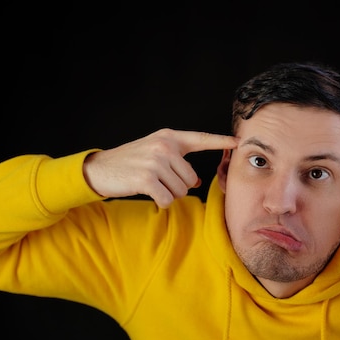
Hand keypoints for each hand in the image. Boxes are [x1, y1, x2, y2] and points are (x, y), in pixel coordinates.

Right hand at [83, 128, 236, 207]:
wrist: (100, 169)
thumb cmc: (130, 162)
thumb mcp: (154, 154)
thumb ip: (177, 162)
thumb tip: (197, 180)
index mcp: (169, 137)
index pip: (200, 139)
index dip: (221, 141)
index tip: (238, 142)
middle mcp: (164, 146)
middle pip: (191, 178)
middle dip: (179, 186)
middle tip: (159, 181)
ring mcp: (155, 162)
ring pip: (181, 190)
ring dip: (169, 194)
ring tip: (152, 185)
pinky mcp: (147, 179)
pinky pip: (167, 200)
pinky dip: (160, 202)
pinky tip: (148, 194)